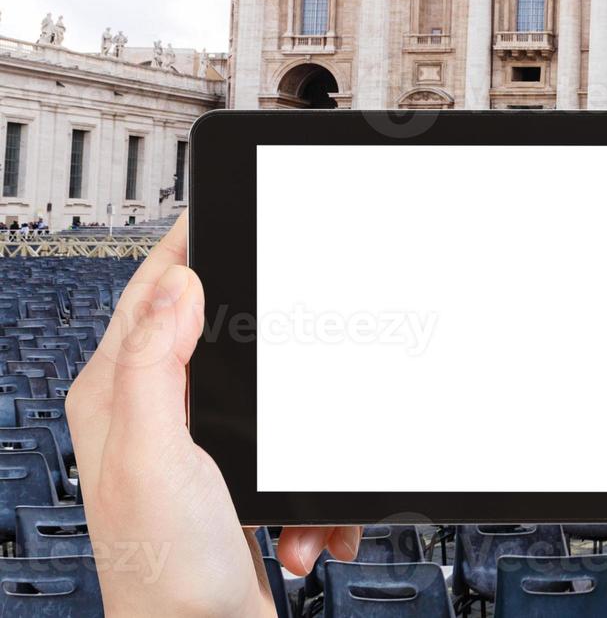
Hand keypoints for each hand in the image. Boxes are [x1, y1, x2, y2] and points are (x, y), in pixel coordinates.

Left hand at [67, 212, 359, 616]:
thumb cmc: (164, 576)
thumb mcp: (158, 457)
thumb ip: (156, 365)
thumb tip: (176, 284)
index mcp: (117, 398)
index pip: (149, 293)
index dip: (185, 245)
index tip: (220, 208)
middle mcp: (150, 417)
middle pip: (216, 334)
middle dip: (271, 347)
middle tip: (300, 323)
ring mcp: (195, 449)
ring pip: (268, 395)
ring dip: (302, 439)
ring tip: (296, 490)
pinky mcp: (235, 482)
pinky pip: (293, 452)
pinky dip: (310, 492)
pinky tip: (304, 530)